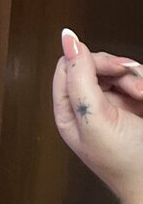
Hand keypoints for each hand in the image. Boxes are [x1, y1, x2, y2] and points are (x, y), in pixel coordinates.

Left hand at [52, 28, 142, 203]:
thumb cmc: (127, 163)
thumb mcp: (96, 119)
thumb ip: (79, 79)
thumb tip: (68, 40)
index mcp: (68, 112)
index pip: (68, 66)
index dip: (91, 61)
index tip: (114, 70)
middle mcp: (88, 107)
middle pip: (95, 65)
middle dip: (119, 70)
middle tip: (136, 88)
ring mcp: (113, 106)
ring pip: (121, 71)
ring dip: (137, 79)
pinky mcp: (134, 107)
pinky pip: (137, 82)